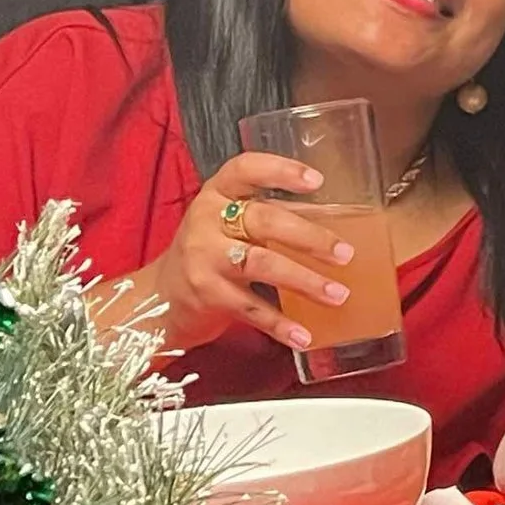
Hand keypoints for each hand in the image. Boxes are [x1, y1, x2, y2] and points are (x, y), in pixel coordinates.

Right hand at [106, 152, 359, 357]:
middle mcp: (207, 220)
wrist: (158, 298)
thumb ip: (270, 217)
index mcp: (217, 194)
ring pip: (261, 264)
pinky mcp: (205, 294)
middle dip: (310, 237)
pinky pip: (250, 308)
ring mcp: (204, 257)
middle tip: (345, 253)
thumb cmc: (209, 254)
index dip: (280, 171)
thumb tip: (335, 224)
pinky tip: (304, 335)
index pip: (245, 169)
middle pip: (265, 220)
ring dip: (305, 281)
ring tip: (338, 294)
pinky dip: (280, 324)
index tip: (316, 180)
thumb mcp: (230, 225)